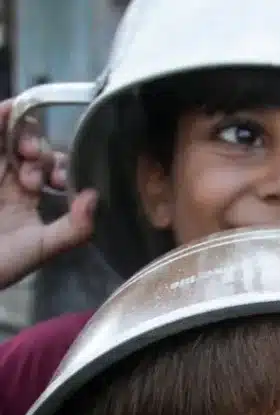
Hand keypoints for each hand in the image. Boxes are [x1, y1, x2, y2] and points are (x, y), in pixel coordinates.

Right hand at [0, 99, 96, 289]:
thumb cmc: (0, 264)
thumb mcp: (42, 248)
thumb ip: (75, 228)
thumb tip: (95, 197)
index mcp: (25, 196)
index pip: (49, 168)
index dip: (60, 167)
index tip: (60, 181)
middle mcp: (5, 179)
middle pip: (27, 147)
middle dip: (39, 150)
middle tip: (36, 164)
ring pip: (5, 136)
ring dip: (19, 131)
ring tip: (26, 148)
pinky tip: (7, 109)